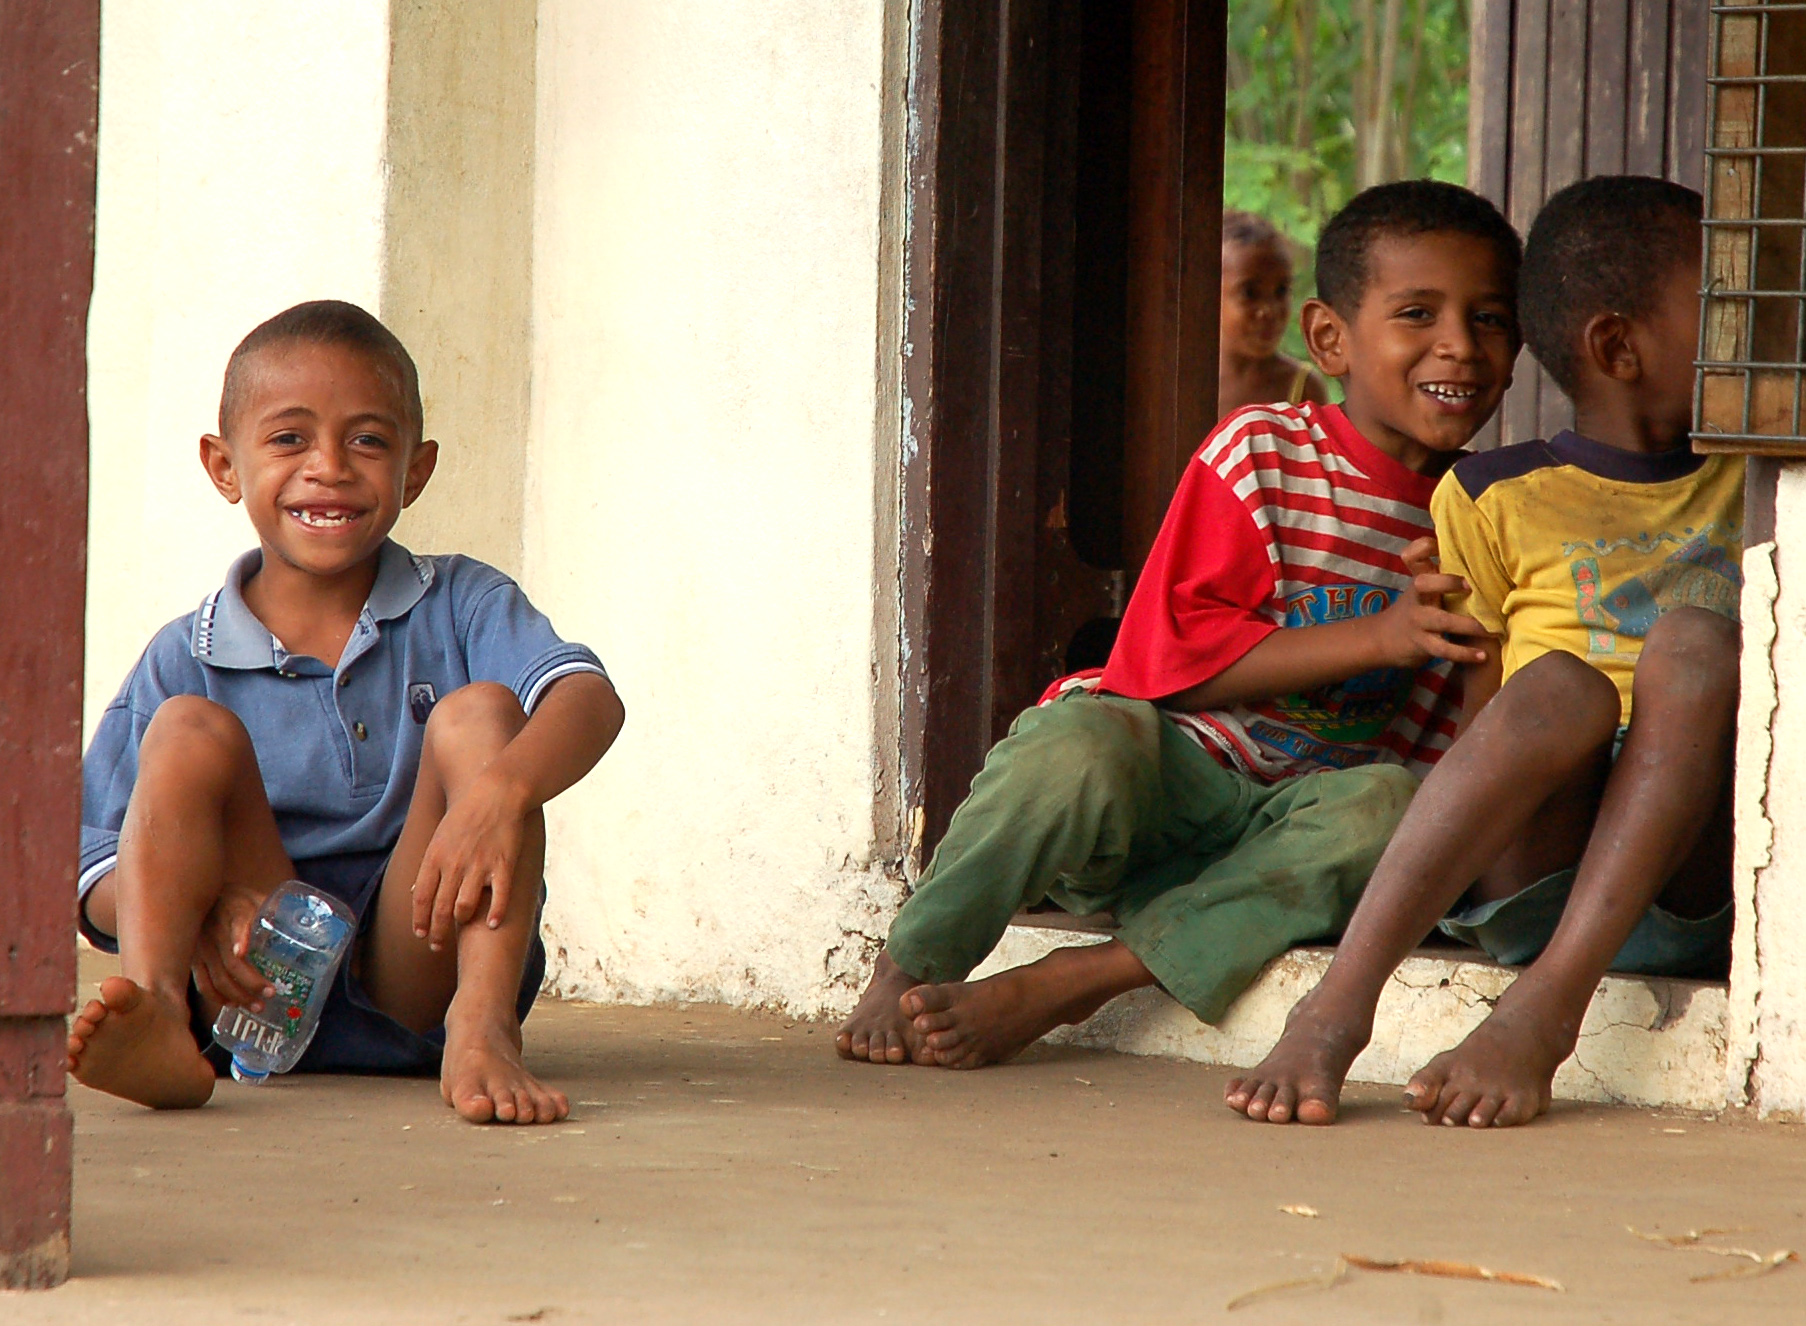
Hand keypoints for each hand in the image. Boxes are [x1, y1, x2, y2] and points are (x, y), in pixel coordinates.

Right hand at [193, 878, 276, 1010]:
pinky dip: (216, 997)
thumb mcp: (256, 898)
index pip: (237, 924)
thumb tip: (301, 923)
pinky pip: (203, 983)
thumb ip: (274, 909)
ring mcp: (202, 948)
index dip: (239, 938)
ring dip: (238, 996)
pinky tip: (232, 1004)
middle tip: (271, 994)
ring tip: (258, 1006)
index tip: (242, 952)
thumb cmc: (237, 900)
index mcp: (235, 912)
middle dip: (252, 982)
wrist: (199, 897)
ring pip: (218, 978)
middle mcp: (215, 932)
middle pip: (232, 963)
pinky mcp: (194, 959)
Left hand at [411, 771, 529, 950]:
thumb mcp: (440, 838)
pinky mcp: (503, 864)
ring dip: (461, 922)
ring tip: (462, 929)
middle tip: (437, 947)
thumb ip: (429, 866)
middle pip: (440, 908)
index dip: (419, 920)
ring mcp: (480, 865)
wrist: (496, 793)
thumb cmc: (466, 815)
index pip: (421, 897)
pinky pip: (499, 897)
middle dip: (436, 932)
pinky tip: (492, 925)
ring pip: (465, 906)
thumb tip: (415, 893)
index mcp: (435, 857)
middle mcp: (455, 864)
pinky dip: (495, 914)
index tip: (419, 934)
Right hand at [1367, 536, 1491, 668]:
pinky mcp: (1421, 644)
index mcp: (1419, 580)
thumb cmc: (1414, 609)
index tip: (1443, 545)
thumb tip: (1476, 552)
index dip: (1424, 547)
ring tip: (1490, 630)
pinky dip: (1464, 653)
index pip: (1412, 555)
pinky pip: (1443, 649)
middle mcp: (1417, 597)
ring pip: (1440, 620)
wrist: (1382, 639)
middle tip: (1471, 587)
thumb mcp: (1421, 588)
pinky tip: (1482, 656)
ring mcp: (1417, 621)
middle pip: (1422, 583)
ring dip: (1467, 625)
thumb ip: (1440, 574)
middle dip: (1446, 582)